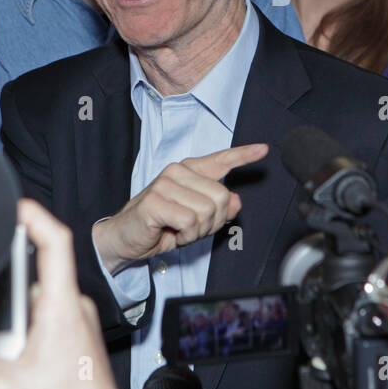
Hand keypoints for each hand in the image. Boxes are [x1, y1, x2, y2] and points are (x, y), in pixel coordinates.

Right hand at [0, 199, 119, 388]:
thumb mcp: (1, 386)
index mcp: (61, 308)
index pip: (54, 243)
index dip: (32, 217)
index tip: (8, 205)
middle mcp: (69, 312)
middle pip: (18, 290)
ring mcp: (68, 333)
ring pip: (16, 325)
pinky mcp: (64, 352)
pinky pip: (24, 347)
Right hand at [92, 142, 268, 274]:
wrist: (124, 239)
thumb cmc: (159, 226)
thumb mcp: (195, 219)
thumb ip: (217, 208)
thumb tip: (236, 201)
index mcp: (188, 170)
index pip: (220, 160)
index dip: (243, 155)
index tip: (263, 149)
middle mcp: (177, 171)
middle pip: (221, 196)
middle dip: (213, 221)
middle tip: (192, 228)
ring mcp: (165, 184)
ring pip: (207, 211)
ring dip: (197, 231)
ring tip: (179, 230)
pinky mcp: (155, 201)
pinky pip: (190, 222)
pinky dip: (186, 236)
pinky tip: (172, 233)